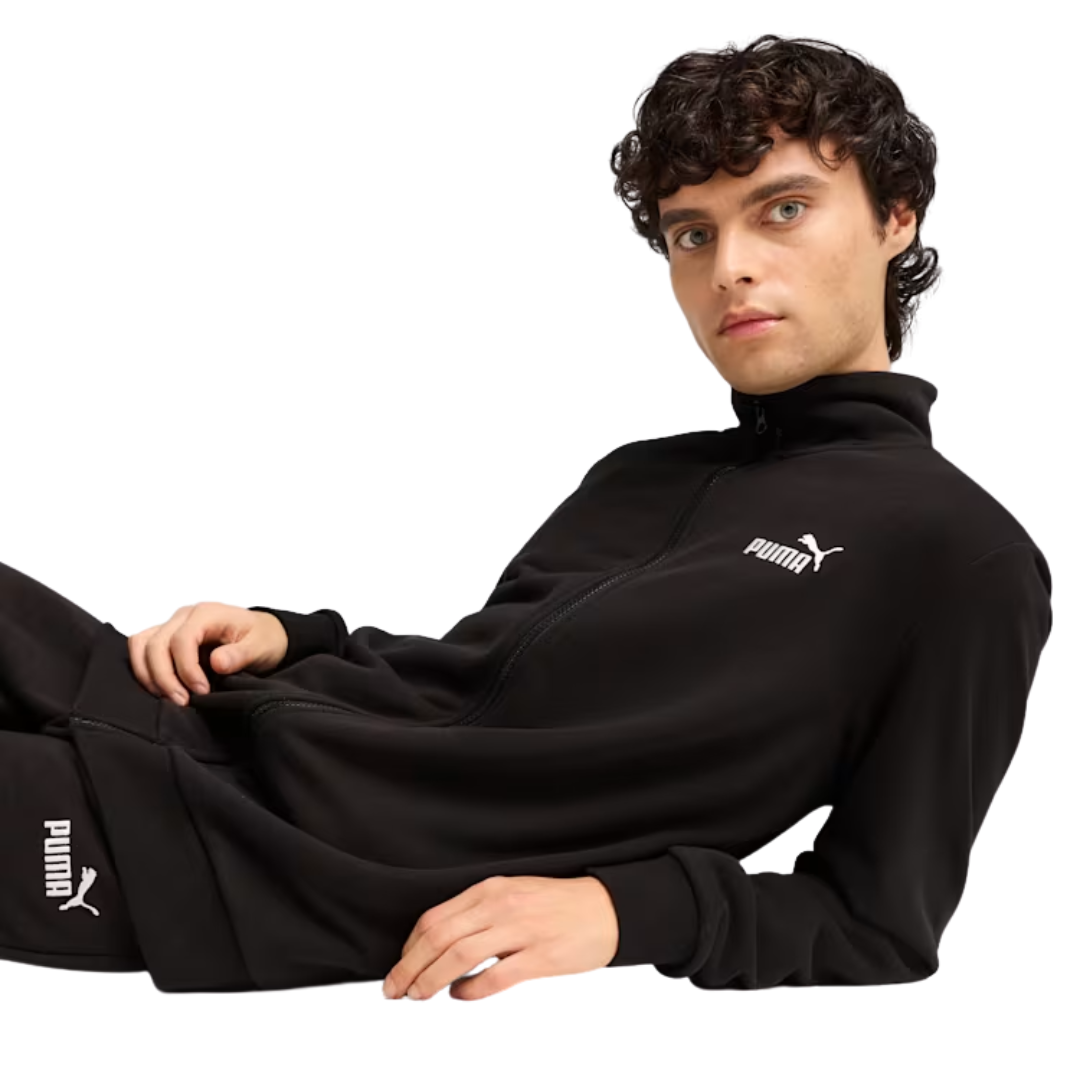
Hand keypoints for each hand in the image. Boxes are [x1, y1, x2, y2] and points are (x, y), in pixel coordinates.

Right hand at [127, 602, 287, 705]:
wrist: (264, 634)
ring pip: (142, 645)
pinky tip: (160, 689)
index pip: (182, 640)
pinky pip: (141, 648)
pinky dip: (144, 669)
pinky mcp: (166, 637)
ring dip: (149, 674)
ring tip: (168, 698)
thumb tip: (217, 663)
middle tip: (182, 702)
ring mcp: (172, 624)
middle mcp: (185, 615)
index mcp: (207, 613)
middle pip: (156, 644)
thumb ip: (240, 655)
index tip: (201, 692)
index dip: (187, 669)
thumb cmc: (262, 638)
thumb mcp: (260, 647)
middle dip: (165, 677)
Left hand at [382, 875, 618, 1001]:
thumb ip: (480, 913)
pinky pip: (494, 977)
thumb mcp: (514, 894)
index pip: (435, 917)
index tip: (400, 965)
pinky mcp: (539, 956)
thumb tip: (441, 943)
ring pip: (458, 956)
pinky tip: (460, 995)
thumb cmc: (559, 905)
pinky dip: (469, 990)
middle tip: (394, 989)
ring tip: (417, 995)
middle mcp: (500, 905)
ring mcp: (520, 930)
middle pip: (439, 937)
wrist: (607, 908)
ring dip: (430, 980)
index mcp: (491, 889)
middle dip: (409, 967)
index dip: (409, 946)